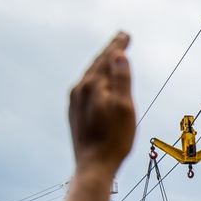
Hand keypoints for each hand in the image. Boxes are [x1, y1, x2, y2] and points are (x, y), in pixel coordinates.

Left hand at [69, 31, 135, 174]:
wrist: (93, 166)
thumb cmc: (114, 140)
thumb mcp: (124, 108)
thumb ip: (122, 80)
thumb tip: (118, 56)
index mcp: (93, 85)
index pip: (107, 58)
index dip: (118, 45)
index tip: (126, 34)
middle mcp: (80, 89)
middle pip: (97, 63)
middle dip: (110, 50)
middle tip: (120, 38)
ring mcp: (75, 101)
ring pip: (89, 74)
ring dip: (101, 63)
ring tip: (110, 56)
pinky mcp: (74, 112)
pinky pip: (85, 86)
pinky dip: (95, 77)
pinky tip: (97, 81)